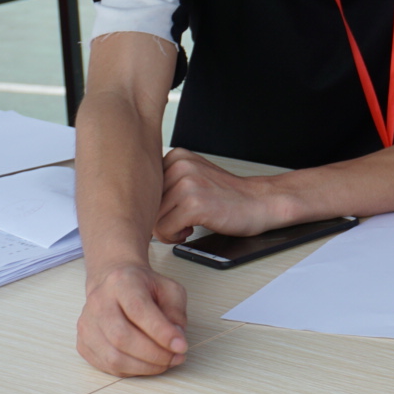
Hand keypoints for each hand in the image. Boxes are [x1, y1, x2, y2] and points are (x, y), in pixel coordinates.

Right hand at [76, 263, 187, 376]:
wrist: (114, 284)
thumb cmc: (144, 287)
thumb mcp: (169, 289)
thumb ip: (176, 312)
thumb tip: (176, 340)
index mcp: (122, 283)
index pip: (139, 310)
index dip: (161, 332)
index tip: (181, 346)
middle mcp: (99, 303)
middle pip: (122, 337)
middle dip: (154, 354)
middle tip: (176, 358)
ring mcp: (87, 324)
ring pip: (113, 356)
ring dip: (144, 366)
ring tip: (166, 363)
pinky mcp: (83, 343)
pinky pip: (106, 365)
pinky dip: (131, 370)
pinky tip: (147, 364)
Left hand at [154, 148, 289, 243]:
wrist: (260, 203)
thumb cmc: (227, 196)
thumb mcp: (194, 175)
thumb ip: (166, 180)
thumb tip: (133, 202)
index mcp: (176, 156)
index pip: (143, 190)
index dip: (156, 205)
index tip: (173, 208)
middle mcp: (179, 165)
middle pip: (146, 205)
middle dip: (160, 219)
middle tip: (181, 220)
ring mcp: (186, 184)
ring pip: (153, 219)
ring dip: (168, 229)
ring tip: (188, 224)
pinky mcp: (193, 204)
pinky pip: (164, 230)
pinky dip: (175, 237)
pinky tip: (191, 230)